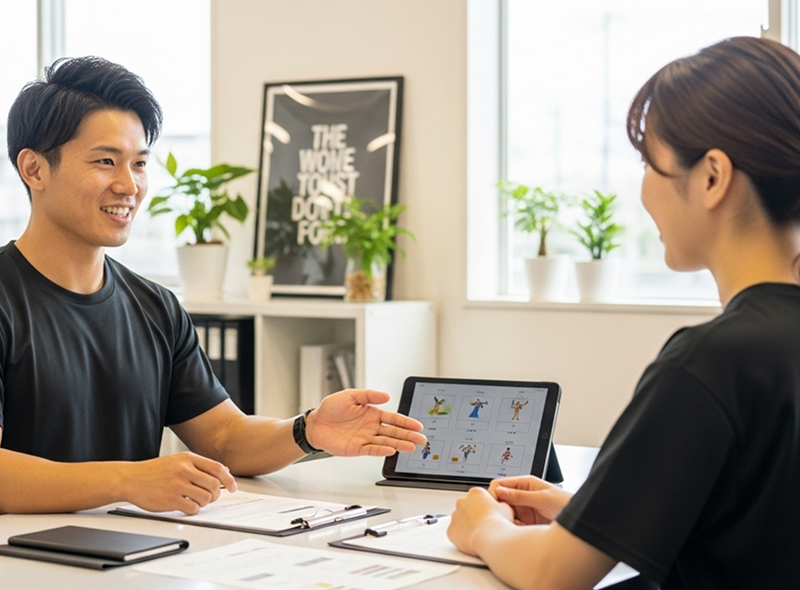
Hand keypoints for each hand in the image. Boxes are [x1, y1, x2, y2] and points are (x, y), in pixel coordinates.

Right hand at [119, 452, 236, 514]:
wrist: (131, 479)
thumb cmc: (155, 471)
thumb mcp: (178, 460)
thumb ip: (200, 465)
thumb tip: (224, 471)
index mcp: (188, 458)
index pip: (217, 468)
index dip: (229, 479)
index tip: (233, 487)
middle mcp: (184, 470)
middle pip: (214, 485)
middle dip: (216, 494)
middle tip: (210, 497)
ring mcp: (177, 485)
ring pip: (206, 498)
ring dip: (204, 502)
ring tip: (195, 500)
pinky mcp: (170, 500)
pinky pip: (193, 508)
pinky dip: (193, 509)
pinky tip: (186, 506)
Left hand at [305, 389, 425, 455]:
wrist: (315, 424)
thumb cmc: (331, 408)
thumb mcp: (350, 395)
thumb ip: (368, 396)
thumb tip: (387, 396)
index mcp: (372, 413)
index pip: (393, 418)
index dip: (406, 422)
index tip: (418, 425)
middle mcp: (371, 427)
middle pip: (394, 431)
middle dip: (409, 435)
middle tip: (422, 439)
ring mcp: (365, 438)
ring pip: (387, 441)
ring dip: (400, 444)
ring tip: (412, 446)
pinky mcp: (357, 448)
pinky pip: (372, 449)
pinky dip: (382, 450)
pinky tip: (392, 450)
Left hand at [447, 486, 514, 554]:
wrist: (492, 538)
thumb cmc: (500, 522)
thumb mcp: (507, 507)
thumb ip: (500, 503)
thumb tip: (499, 505)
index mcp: (476, 493)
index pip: (478, 497)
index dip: (485, 507)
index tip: (490, 515)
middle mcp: (462, 501)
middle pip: (467, 508)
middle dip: (473, 515)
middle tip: (484, 525)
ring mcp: (454, 516)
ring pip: (459, 521)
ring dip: (467, 526)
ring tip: (479, 535)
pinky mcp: (451, 530)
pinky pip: (455, 533)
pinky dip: (461, 537)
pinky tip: (472, 541)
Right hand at [488, 475, 571, 524]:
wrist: (580, 522)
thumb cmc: (566, 504)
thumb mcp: (542, 498)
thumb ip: (520, 495)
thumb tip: (500, 491)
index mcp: (524, 484)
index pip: (499, 485)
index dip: (494, 494)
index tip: (494, 505)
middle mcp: (521, 496)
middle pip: (499, 500)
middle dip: (498, 509)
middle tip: (501, 518)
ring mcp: (523, 509)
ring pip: (504, 514)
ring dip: (504, 520)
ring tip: (510, 526)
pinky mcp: (525, 523)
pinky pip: (511, 525)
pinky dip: (511, 529)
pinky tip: (516, 532)